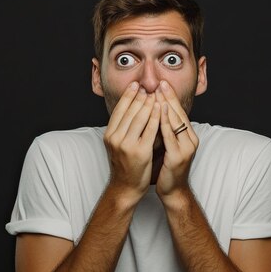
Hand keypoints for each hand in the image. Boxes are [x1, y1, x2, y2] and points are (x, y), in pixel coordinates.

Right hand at [104, 82, 160, 204]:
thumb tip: (130, 108)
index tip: (135, 84)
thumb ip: (122, 128)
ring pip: (139, 118)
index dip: (127, 96)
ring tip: (155, 93)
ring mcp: (127, 145)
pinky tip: (161, 108)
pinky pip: (150, 130)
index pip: (119, 110)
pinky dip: (155, 117)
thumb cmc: (124, 164)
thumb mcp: (117, 144)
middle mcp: (115, 138)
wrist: (125, 187)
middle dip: (140, 96)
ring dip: (148, 103)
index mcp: (109, 134)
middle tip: (148, 85)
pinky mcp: (140, 152)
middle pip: (129, 111)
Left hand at [155, 80, 199, 198]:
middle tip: (160, 82)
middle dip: (169, 97)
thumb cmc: (167, 167)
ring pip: (176, 122)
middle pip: (179, 113)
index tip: (161, 83)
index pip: (179, 111)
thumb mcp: (167, 144)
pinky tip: (159, 112)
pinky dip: (165, 123)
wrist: (172, 190)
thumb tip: (155, 110)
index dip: (170, 97)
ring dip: (166, 106)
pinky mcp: (178, 156)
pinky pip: (170, 136)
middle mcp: (191, 139)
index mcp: (188, 135)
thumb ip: (165, 129)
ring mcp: (186, 148)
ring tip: (158, 93)